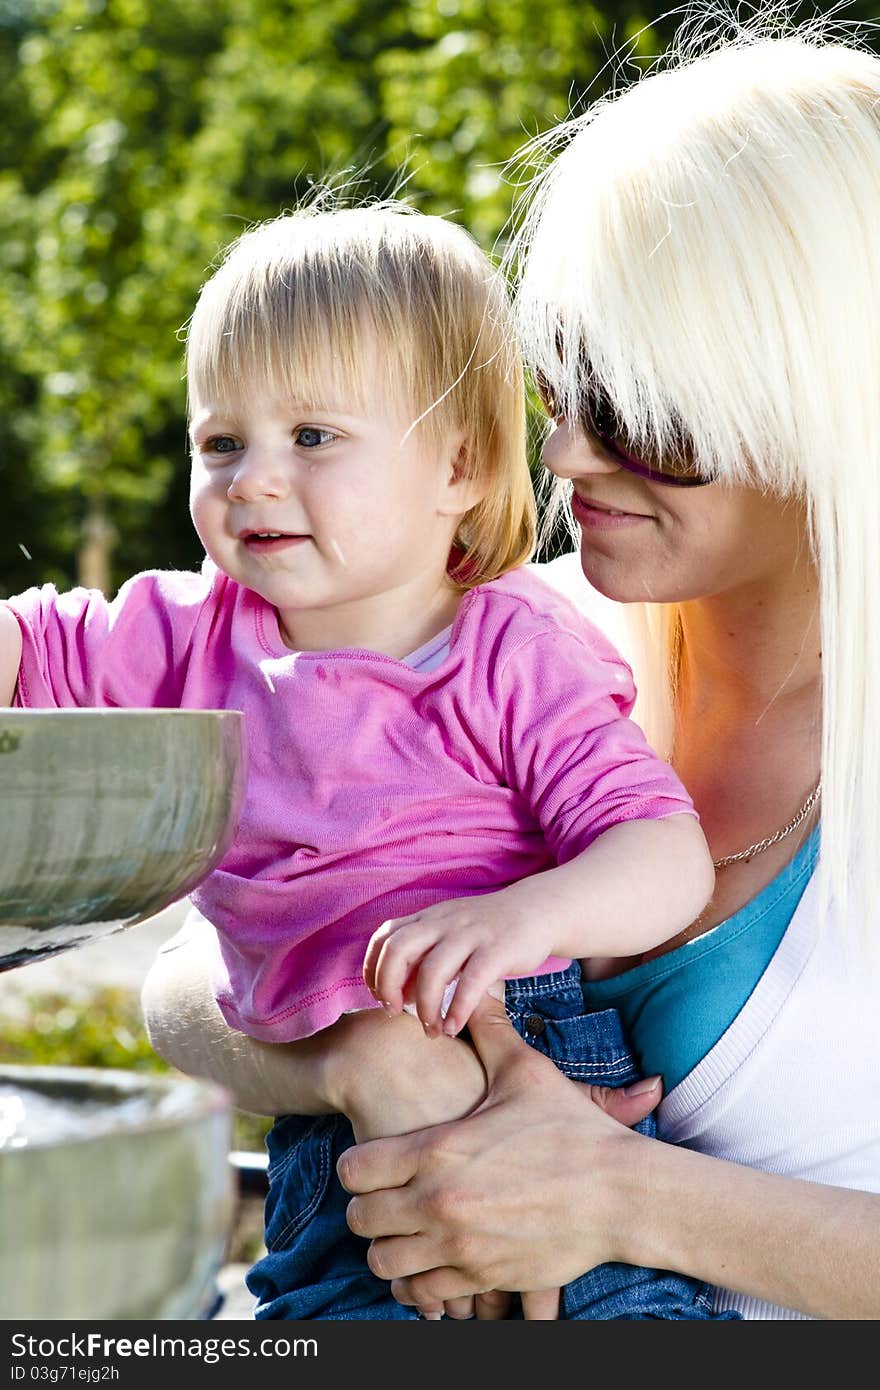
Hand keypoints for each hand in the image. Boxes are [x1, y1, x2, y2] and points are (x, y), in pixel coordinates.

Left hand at [338, 991, 659, 1307]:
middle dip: (367, 1207)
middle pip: (360, 1220)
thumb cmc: (572, 1131)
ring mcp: (459, 1247)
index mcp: (438, 1151)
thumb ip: (489, 1031)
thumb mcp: (525, 1073)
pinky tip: (431, 1262)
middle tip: (386, 1196)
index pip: (354, 1171)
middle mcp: (438, 1203)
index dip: (357, 1165)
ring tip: (405, 1230)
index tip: (373, 1160)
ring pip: (384, 1263)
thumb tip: (475, 988)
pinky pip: (422, 1295)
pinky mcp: (482, 1279)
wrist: (622, 1195)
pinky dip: (418, 1283)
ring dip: (388, 1247)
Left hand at [362, 890, 555, 1036]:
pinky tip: (454, 1027)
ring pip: (433, 969)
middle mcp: (444, 922)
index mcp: (429, 917)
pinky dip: (458, 1009)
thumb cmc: (487, 931)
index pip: (385, 936)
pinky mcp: (498, 949)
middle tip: (395, 1013)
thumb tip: (397, 995)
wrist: (537, 910)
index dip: (373, 968)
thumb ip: (422, 954)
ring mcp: (471, 934)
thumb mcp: (449, 931)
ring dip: (426, 1007)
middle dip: (388, 986)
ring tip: (431, 1030)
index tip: (379, 996)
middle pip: (399, 949)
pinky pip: (471, 982)